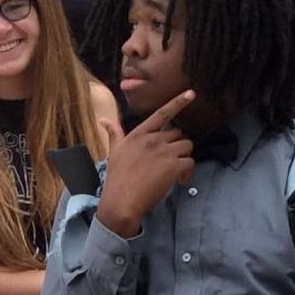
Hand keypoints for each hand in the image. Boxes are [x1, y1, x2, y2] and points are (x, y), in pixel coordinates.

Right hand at [94, 91, 195, 237]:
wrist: (121, 201)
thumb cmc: (117, 178)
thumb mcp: (113, 151)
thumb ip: (114, 133)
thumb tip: (103, 120)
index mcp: (139, 134)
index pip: (161, 114)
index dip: (177, 102)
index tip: (191, 93)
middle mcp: (153, 139)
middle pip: (178, 133)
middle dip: (177, 145)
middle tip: (171, 160)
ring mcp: (164, 152)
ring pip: (187, 146)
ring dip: (185, 157)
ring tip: (176, 171)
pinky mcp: (173, 166)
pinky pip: (190, 162)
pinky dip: (188, 172)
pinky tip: (180, 181)